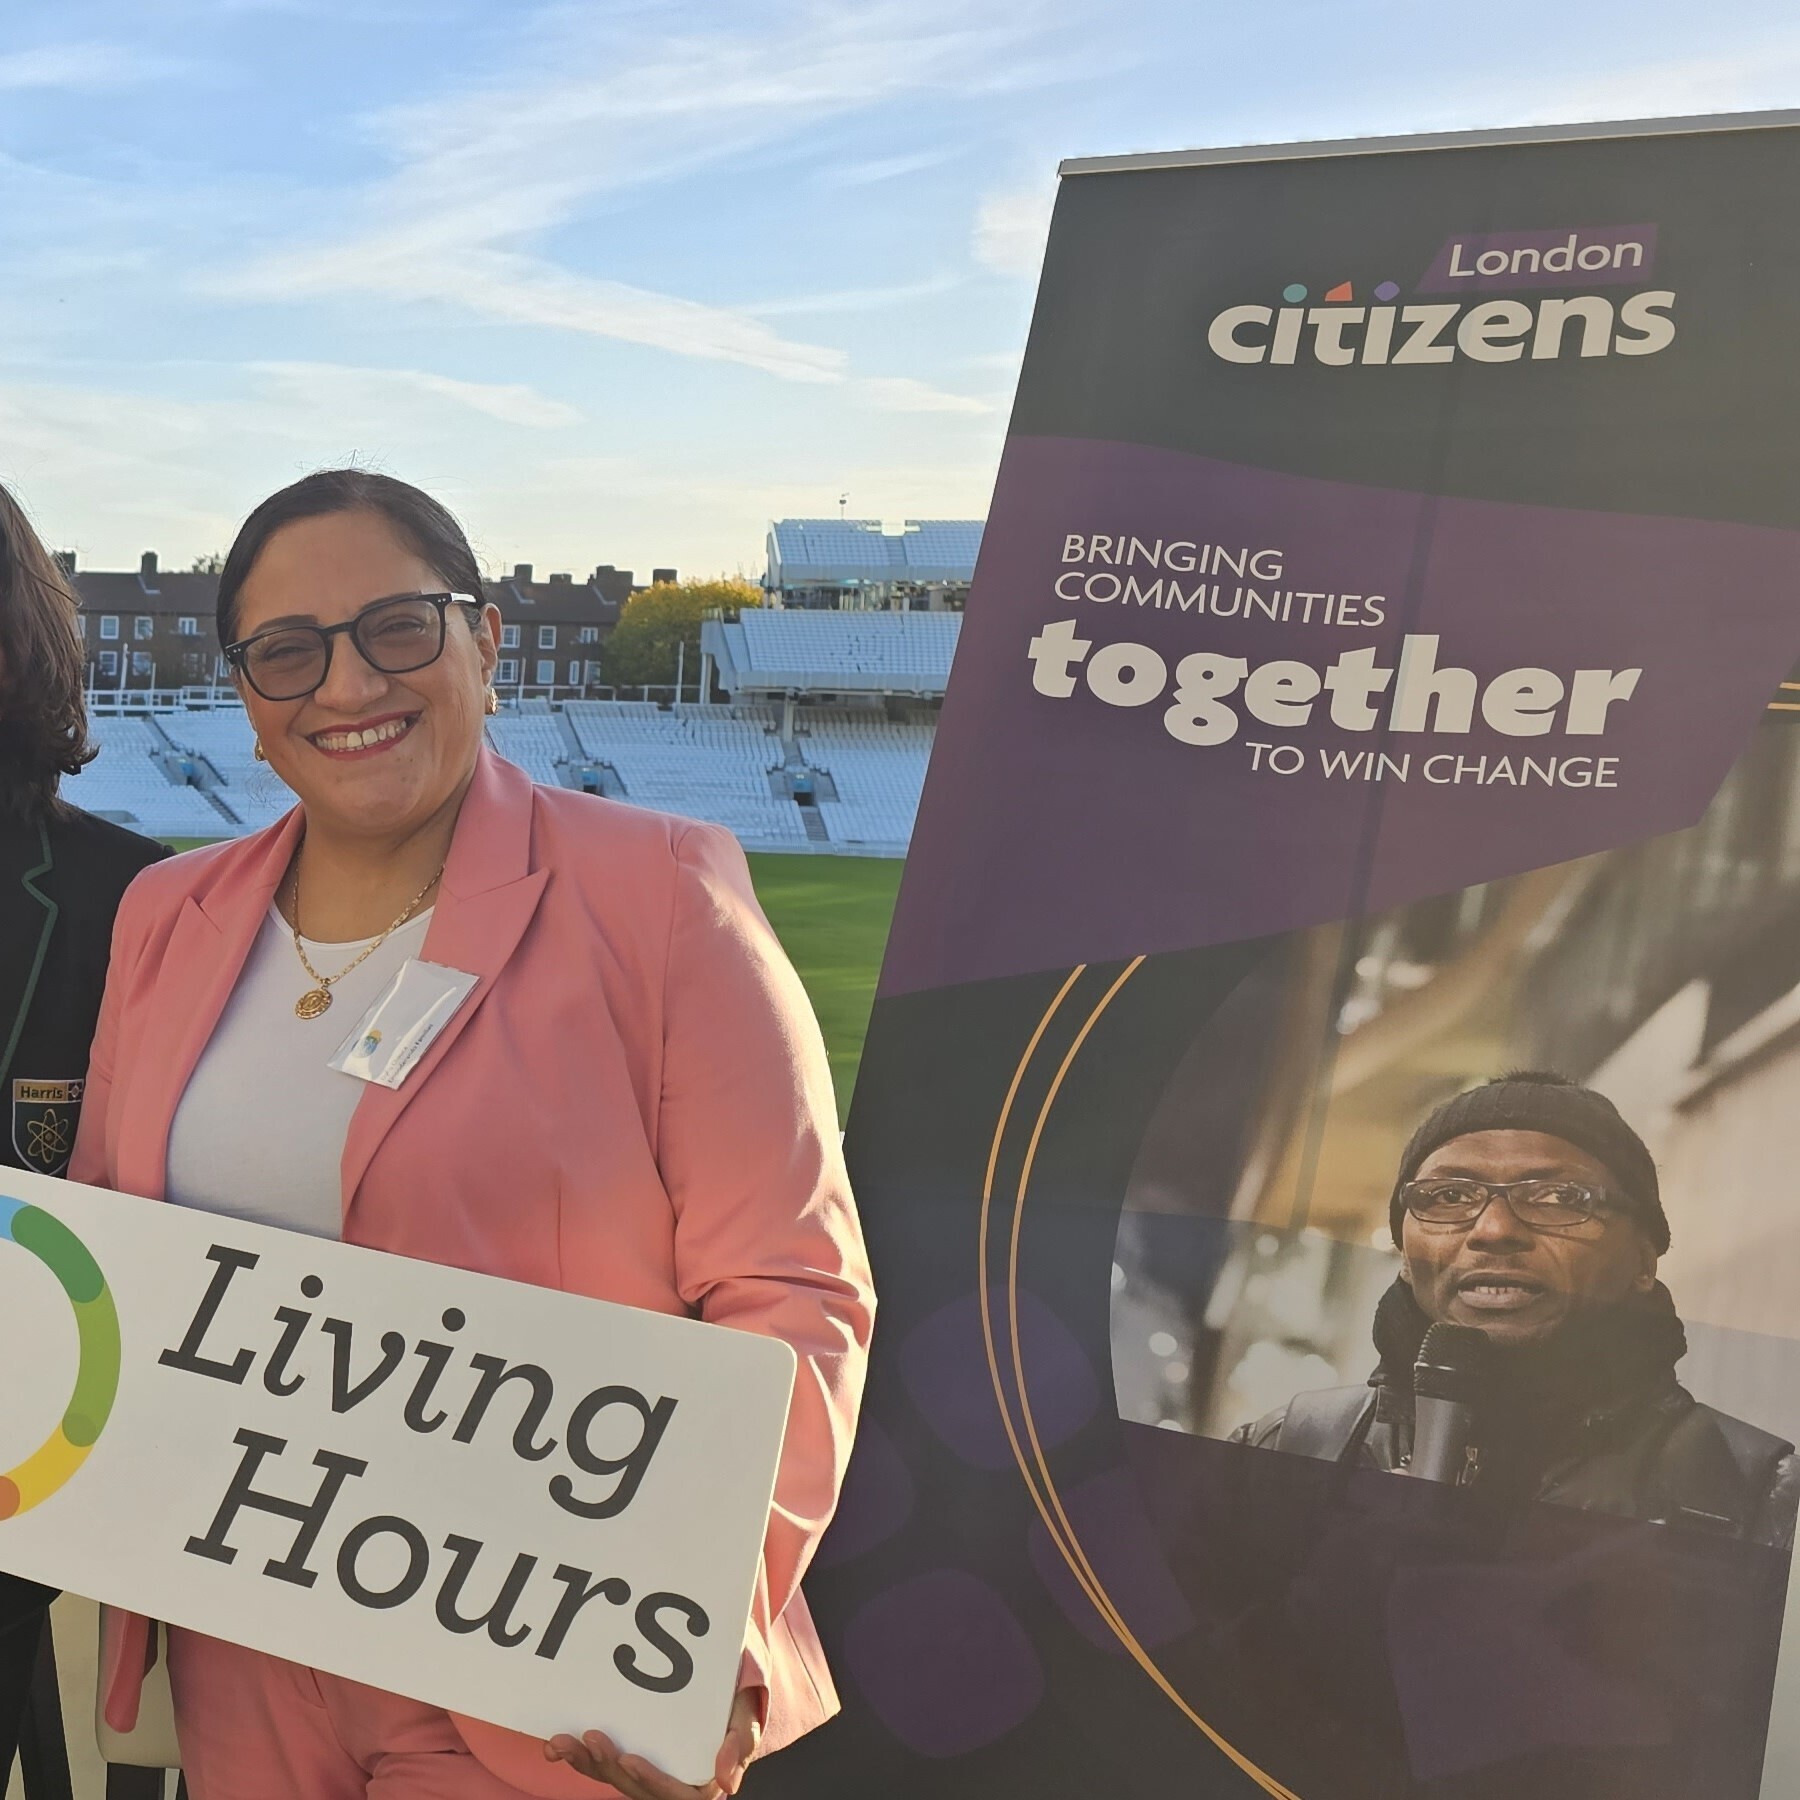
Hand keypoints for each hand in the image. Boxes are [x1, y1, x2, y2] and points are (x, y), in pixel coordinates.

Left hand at [545, 1688, 762, 1797]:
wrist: (721, 1665)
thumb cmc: (737, 1688)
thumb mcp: (747, 1707)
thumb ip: (742, 1740)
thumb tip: (727, 1782)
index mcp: (703, 1777)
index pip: (679, 1793)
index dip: (652, 1780)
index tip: (629, 1757)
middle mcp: (672, 1778)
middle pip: (636, 1787)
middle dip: (608, 1767)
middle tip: (590, 1736)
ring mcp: (647, 1768)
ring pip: (614, 1778)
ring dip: (586, 1763)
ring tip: (563, 1741)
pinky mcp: (628, 1754)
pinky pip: (602, 1765)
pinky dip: (579, 1758)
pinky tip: (557, 1745)